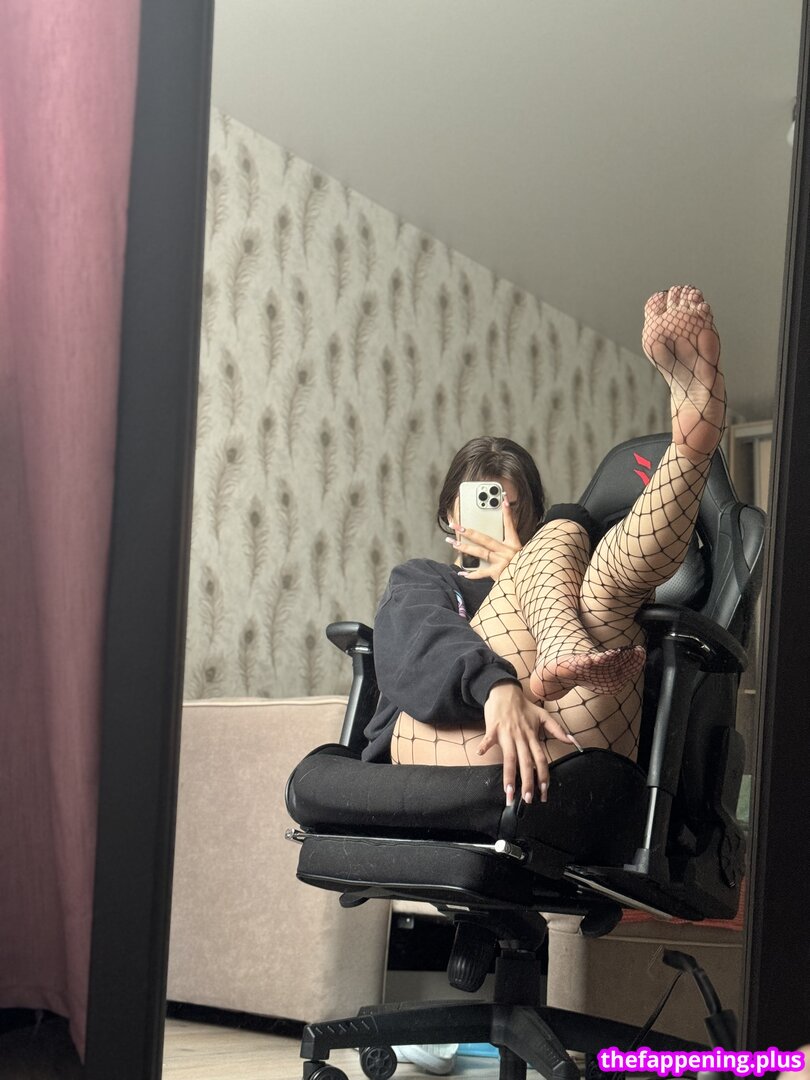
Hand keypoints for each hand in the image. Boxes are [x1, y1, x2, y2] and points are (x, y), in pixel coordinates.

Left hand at [447, 495, 521, 579]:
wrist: (530, 583)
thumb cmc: (523, 567)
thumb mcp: (522, 552)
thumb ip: (511, 544)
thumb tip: (500, 535)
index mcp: (514, 544)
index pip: (510, 525)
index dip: (507, 512)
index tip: (504, 499)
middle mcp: (507, 551)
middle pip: (485, 539)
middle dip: (469, 532)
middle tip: (457, 526)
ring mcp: (502, 562)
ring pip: (480, 552)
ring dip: (465, 548)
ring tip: (454, 543)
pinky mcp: (498, 573)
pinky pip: (481, 573)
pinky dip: (471, 574)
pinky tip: (462, 572)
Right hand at [479, 681, 577, 802]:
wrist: (505, 691)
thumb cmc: (523, 706)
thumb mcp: (543, 715)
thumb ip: (557, 729)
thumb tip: (572, 741)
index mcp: (532, 736)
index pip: (540, 759)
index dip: (543, 776)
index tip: (544, 792)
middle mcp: (521, 737)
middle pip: (526, 762)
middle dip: (527, 782)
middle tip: (528, 800)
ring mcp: (507, 733)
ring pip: (509, 757)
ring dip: (509, 776)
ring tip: (508, 793)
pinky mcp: (493, 728)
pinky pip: (488, 739)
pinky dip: (484, 745)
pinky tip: (480, 753)